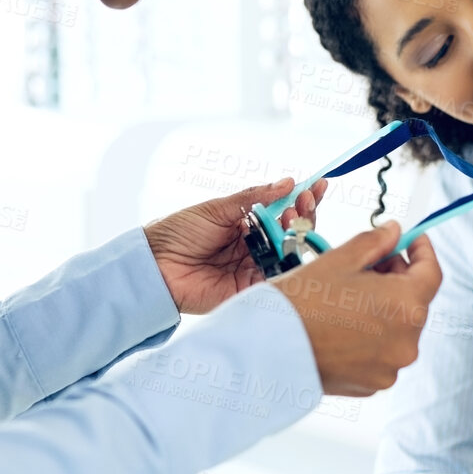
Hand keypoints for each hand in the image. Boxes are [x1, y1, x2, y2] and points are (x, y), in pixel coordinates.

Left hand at [143, 177, 325, 314]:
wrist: (154, 265)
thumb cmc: (178, 233)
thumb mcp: (217, 208)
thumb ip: (254, 198)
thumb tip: (287, 183)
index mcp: (246, 225)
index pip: (282, 211)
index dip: (302, 199)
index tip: (318, 185)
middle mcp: (254, 247)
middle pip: (292, 233)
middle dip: (305, 215)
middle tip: (304, 202)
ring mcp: (254, 269)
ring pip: (290, 254)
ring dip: (298, 235)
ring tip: (294, 218)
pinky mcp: (250, 290)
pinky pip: (278, 279)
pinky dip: (291, 264)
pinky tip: (292, 245)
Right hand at [270, 221, 441, 396]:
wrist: (267, 347)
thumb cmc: (302, 300)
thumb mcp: (341, 259)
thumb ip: (376, 242)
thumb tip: (394, 233)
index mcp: (407, 306)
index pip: (432, 273)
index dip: (422, 251)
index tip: (410, 240)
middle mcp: (407, 342)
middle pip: (415, 302)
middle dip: (398, 279)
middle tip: (371, 264)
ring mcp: (391, 367)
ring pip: (398, 329)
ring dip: (384, 309)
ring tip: (350, 297)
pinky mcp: (373, 384)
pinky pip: (382, 353)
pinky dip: (371, 336)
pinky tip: (344, 324)